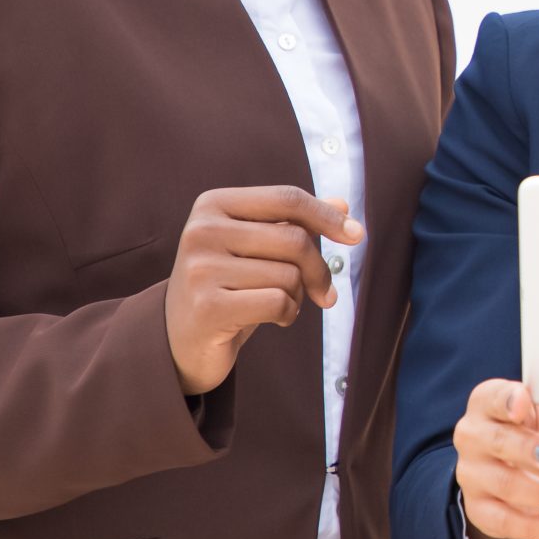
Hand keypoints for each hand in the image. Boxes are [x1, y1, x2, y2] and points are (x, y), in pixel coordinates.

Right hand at [164, 186, 361, 395]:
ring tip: (278, 303)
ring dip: (297, 296)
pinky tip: (272, 319)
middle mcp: (202, 230)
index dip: (327, 216)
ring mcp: (201, 268)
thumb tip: (344, 205)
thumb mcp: (259, 249)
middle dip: (318, 269)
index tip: (357, 235)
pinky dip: (288, 314)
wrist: (181, 339)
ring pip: (289, 275)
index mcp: (213, 204)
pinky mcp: (208, 306)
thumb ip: (295, 223)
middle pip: (294, 239)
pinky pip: (279, 303)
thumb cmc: (228, 285)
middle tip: (324, 292)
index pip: (287, 198)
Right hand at [453, 378, 538, 538]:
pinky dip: (534, 528)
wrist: (515, 464)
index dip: (508, 400)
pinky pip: (503, 521)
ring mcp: (471, 473)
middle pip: (498, 441)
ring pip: (504, 484)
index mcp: (488, 402)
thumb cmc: (534, 427)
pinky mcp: (478, 507)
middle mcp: (472, 436)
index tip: (523, 403)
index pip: (494, 397)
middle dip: (528, 450)